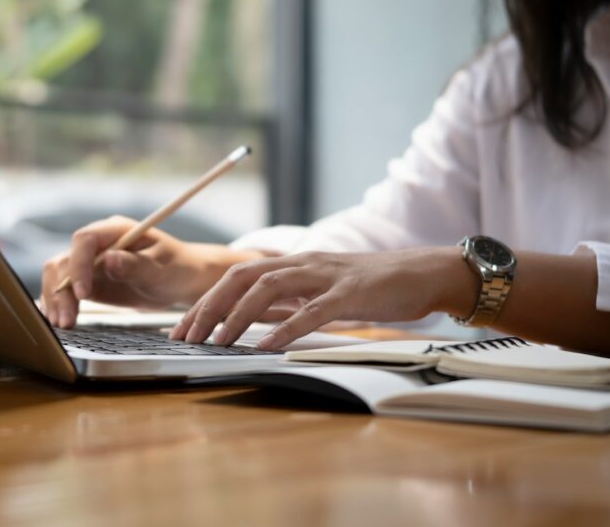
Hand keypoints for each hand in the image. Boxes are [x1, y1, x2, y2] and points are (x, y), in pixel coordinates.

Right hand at [40, 215, 260, 327]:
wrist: (182, 279)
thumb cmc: (176, 269)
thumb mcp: (160, 269)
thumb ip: (135, 265)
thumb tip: (109, 259)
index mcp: (116, 231)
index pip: (84, 240)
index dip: (79, 265)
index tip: (83, 293)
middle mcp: (98, 244)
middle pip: (65, 260)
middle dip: (61, 290)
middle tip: (67, 321)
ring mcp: (91, 262)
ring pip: (59, 276)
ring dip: (57, 300)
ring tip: (63, 325)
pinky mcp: (89, 281)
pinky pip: (66, 289)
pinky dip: (61, 304)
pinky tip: (61, 321)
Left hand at [168, 247, 471, 349]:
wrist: (427, 272)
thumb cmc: (376, 286)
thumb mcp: (324, 292)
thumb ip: (292, 301)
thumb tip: (256, 321)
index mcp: (294, 265)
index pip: (236, 277)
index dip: (205, 301)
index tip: (182, 328)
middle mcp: (303, 264)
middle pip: (240, 278)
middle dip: (208, 307)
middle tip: (185, 338)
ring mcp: (326, 276)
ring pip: (268, 289)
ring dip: (236, 317)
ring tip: (215, 343)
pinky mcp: (351, 293)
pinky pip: (312, 310)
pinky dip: (286, 327)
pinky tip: (267, 344)